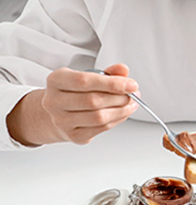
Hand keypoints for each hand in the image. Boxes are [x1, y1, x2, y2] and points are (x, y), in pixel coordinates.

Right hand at [7, 64, 138, 145]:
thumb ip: (108, 73)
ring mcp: (61, 120)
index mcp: (56, 80)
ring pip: (99, 117)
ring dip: (122, 111)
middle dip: (120, 98)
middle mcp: (53, 101)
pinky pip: (101, 129)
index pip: (84, 81)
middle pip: (93, 101)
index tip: (132, 85)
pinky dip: (117, 120)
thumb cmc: (77, 92)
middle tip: (134, 95)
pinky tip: (122, 113)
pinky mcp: (72, 135)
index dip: (112, 83)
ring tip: (131, 104)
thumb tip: (122, 69)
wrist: (59, 113)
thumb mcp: (89, 76)